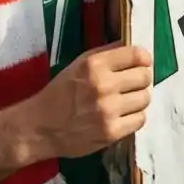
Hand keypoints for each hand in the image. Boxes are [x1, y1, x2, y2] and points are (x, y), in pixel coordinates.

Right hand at [15, 43, 153, 157]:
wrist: (39, 127)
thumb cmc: (61, 92)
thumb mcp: (80, 64)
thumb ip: (108, 54)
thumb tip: (138, 51)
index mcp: (95, 65)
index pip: (137, 55)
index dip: (143, 59)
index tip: (141, 64)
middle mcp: (103, 85)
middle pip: (145, 77)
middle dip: (140, 80)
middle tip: (130, 85)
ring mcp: (108, 110)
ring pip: (145, 98)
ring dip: (137, 99)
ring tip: (125, 102)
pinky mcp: (111, 132)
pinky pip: (140, 119)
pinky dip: (134, 117)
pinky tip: (122, 116)